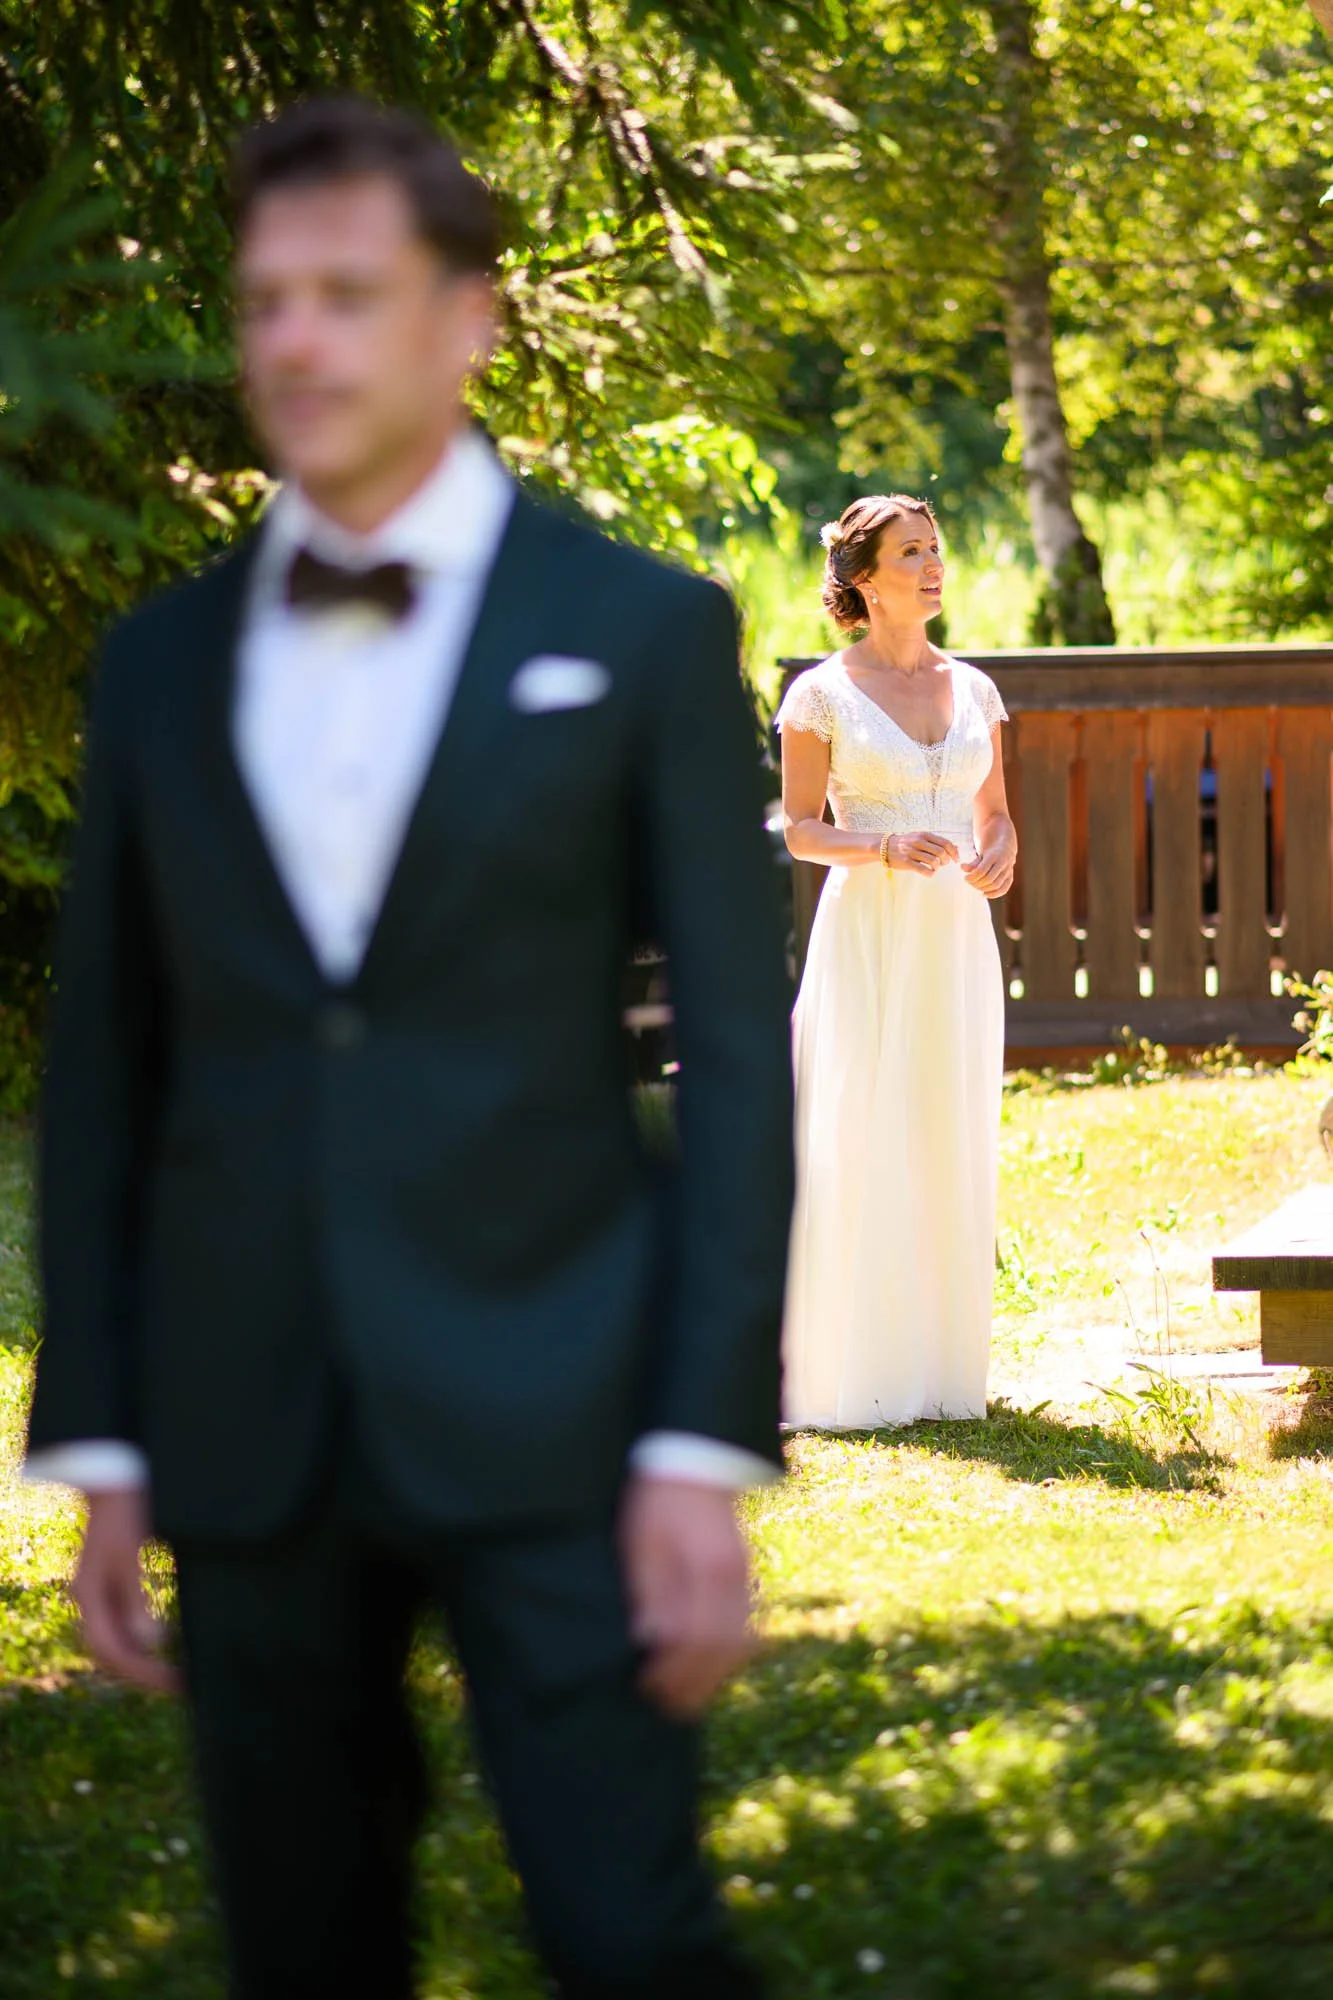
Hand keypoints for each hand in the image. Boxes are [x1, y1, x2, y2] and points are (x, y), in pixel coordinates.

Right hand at [73, 1488, 178, 1693]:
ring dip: (143, 1660)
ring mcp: (99, 1594)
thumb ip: (137, 1599)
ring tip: (176, 1673)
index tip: (175, 1684)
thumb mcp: (132, 1554)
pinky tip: (165, 1643)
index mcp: (89, 1597)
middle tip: (181, 1685)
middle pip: (112, 1652)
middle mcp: (90, 1601)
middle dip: (144, 1673)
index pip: (113, 1652)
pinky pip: (123, 1622)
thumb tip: (151, 1642)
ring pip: (117, 1640)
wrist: (114, 1477)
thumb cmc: (124, 1512)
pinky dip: (142, 1638)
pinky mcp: (112, 1584)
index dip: (143, 1673)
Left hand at [619, 1475, 755, 1718]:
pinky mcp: (746, 1575)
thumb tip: (650, 1639)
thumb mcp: (641, 1539)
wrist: (696, 1459)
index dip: (673, 1671)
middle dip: (696, 1684)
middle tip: (666, 1704)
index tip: (646, 1686)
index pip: (696, 1638)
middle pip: (723, 1650)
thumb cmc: (658, 1499)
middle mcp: (735, 1577)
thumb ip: (648, 1588)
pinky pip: (748, 1627)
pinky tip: (708, 1666)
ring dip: (715, 1675)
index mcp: (708, 1567)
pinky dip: (730, 1655)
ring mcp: (745, 1576)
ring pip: (741, 1643)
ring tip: (686, 1695)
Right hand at [884, 832, 958, 875]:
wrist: (885, 846)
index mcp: (924, 835)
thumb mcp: (921, 838)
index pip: (945, 843)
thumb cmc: (906, 843)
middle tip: (944, 864)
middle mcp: (919, 842)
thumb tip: (956, 847)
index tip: (956, 859)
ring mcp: (912, 852)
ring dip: (938, 867)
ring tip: (935, 868)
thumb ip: (937, 842)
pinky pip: (923, 870)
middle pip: (941, 853)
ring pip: (934, 861)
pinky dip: (930, 873)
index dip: (954, 852)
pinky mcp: (907, 862)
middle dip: (946, 861)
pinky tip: (929, 873)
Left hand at [962, 837, 1015, 898]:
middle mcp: (1003, 863)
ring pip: (996, 885)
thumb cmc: (990, 853)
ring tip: (976, 886)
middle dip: (977, 883)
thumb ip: (972, 863)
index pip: (982, 870)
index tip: (965, 878)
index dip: (972, 877)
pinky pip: (1004, 889)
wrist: (1005, 848)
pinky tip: (984, 894)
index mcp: (994, 856)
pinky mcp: (1010, 877)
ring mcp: (1008, 871)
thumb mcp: (980, 855)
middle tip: (970, 883)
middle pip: (989, 879)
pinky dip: (994, 894)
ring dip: (983, 888)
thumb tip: (962, 868)